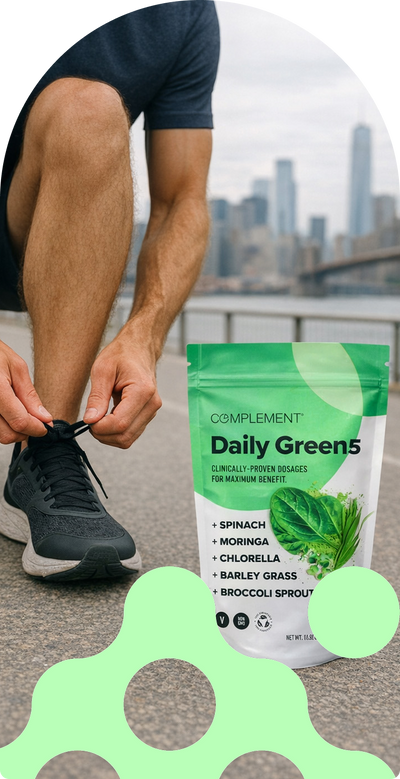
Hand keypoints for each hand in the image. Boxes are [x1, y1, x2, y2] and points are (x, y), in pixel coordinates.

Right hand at [0, 341, 51, 443]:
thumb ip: (30, 395)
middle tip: (36, 421)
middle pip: (8, 434)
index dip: (36, 428)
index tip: (46, 427)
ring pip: (0, 435)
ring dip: (14, 430)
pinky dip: (4, 425)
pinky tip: (9, 413)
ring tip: (21, 413)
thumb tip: (44, 417)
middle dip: (26, 431)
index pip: (19, 421)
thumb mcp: (17, 367)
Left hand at [83, 329, 161, 447]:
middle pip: (124, 436)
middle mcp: (152, 404)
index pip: (119, 423)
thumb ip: (97, 397)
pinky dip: (115, 432)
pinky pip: (130, 434)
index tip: (87, 420)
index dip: (99, 428)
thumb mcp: (102, 370)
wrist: (139, 349)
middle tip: (89, 420)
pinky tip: (106, 419)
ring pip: (127, 439)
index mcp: (142, 391)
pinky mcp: (147, 415)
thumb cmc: (120, 354)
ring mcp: (152, 411)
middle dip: (102, 434)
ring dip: (108, 435)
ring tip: (97, 418)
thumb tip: (90, 421)